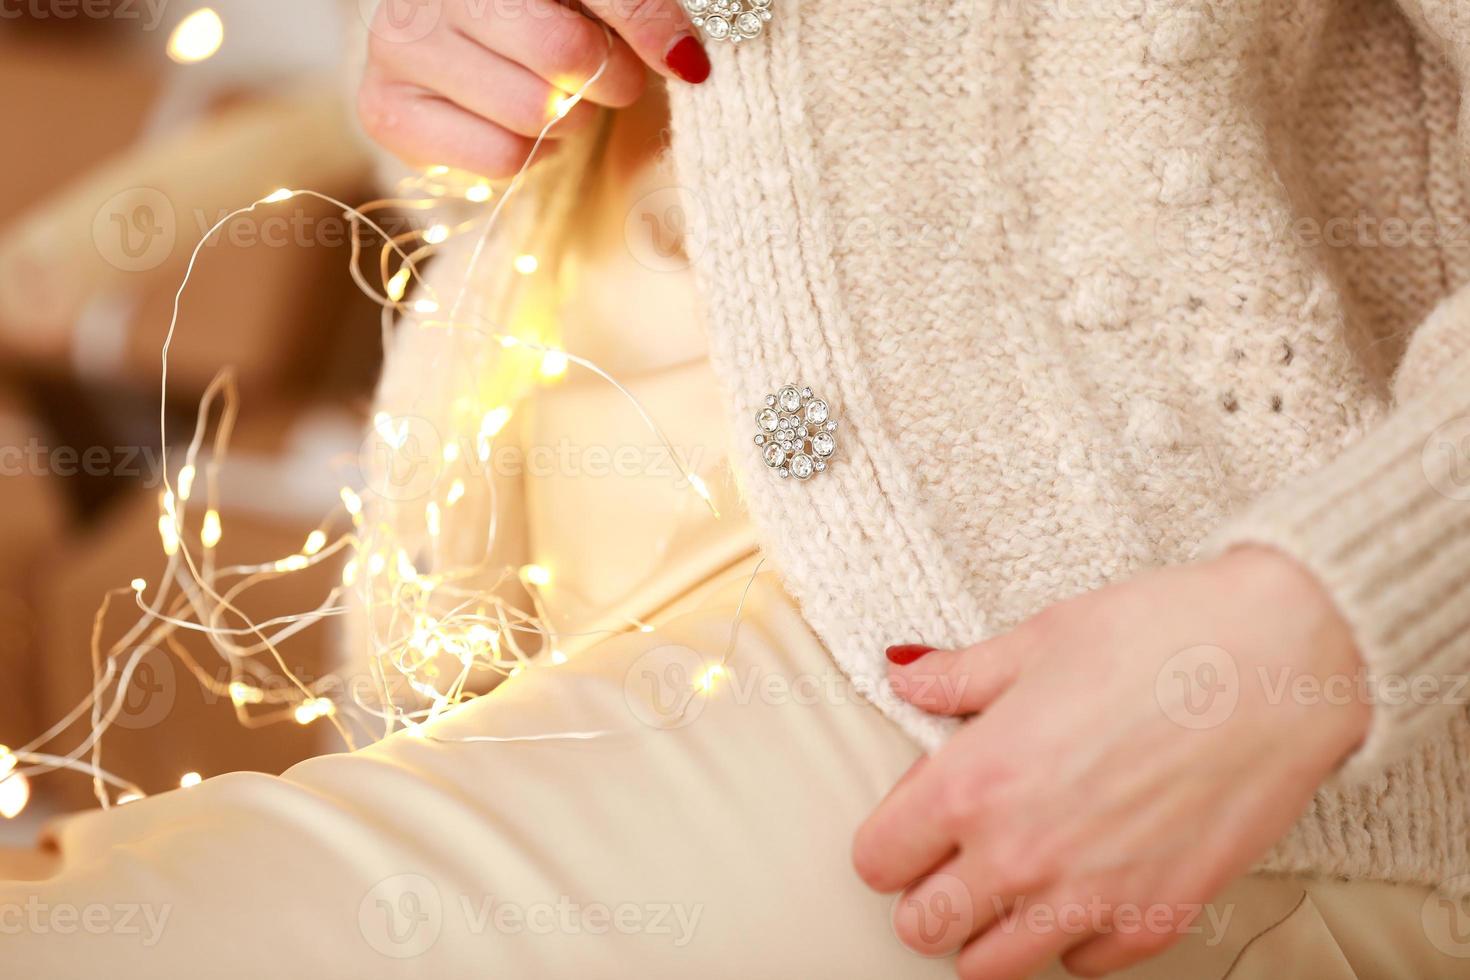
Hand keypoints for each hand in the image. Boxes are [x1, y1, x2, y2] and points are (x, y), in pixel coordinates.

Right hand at [357, 0, 708, 177]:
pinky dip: (528, 154)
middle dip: (606, 78)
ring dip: (568, 120)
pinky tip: (517, 125)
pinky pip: (499, 157)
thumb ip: (637, 9)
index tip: (688, 64)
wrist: (462, 43)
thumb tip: (688, 63)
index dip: (650, 27)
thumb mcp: (590, 2)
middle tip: (604, 76)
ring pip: (534, 113)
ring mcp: (397, 42)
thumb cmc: (543, 13)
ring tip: (554, 96)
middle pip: (564, 56)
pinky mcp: (386, 109)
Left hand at [853, 546, 1370, 978]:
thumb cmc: (1158, 637)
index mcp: (972, 782)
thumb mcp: (1037, 641)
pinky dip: (1075, 938)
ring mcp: (1088, 896)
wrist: (1278, 660)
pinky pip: (1084, 964)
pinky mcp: (1157, 917)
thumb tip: (905, 676)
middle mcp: (1019, 853)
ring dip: (990, 932)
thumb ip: (959, 677)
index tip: (911, 824)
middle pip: (923, 926)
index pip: (878, 859)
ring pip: (991, 968)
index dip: (888, 841)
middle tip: (954, 861)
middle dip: (927, 897)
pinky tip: (1087, 888)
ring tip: (1013, 886)